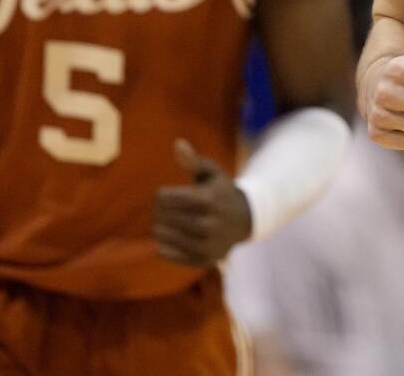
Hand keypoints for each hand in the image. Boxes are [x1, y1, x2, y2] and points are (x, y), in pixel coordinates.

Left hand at [153, 139, 252, 267]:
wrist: (243, 220)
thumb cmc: (220, 191)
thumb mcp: (211, 172)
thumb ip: (193, 160)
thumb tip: (177, 144)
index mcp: (209, 199)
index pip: (166, 198)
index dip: (160, 196)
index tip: (163, 195)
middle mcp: (210, 224)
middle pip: (164, 217)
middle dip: (159, 211)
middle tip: (163, 210)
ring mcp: (208, 245)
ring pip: (165, 236)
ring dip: (159, 228)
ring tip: (162, 224)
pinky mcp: (204, 260)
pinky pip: (170, 255)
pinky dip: (164, 246)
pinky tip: (167, 238)